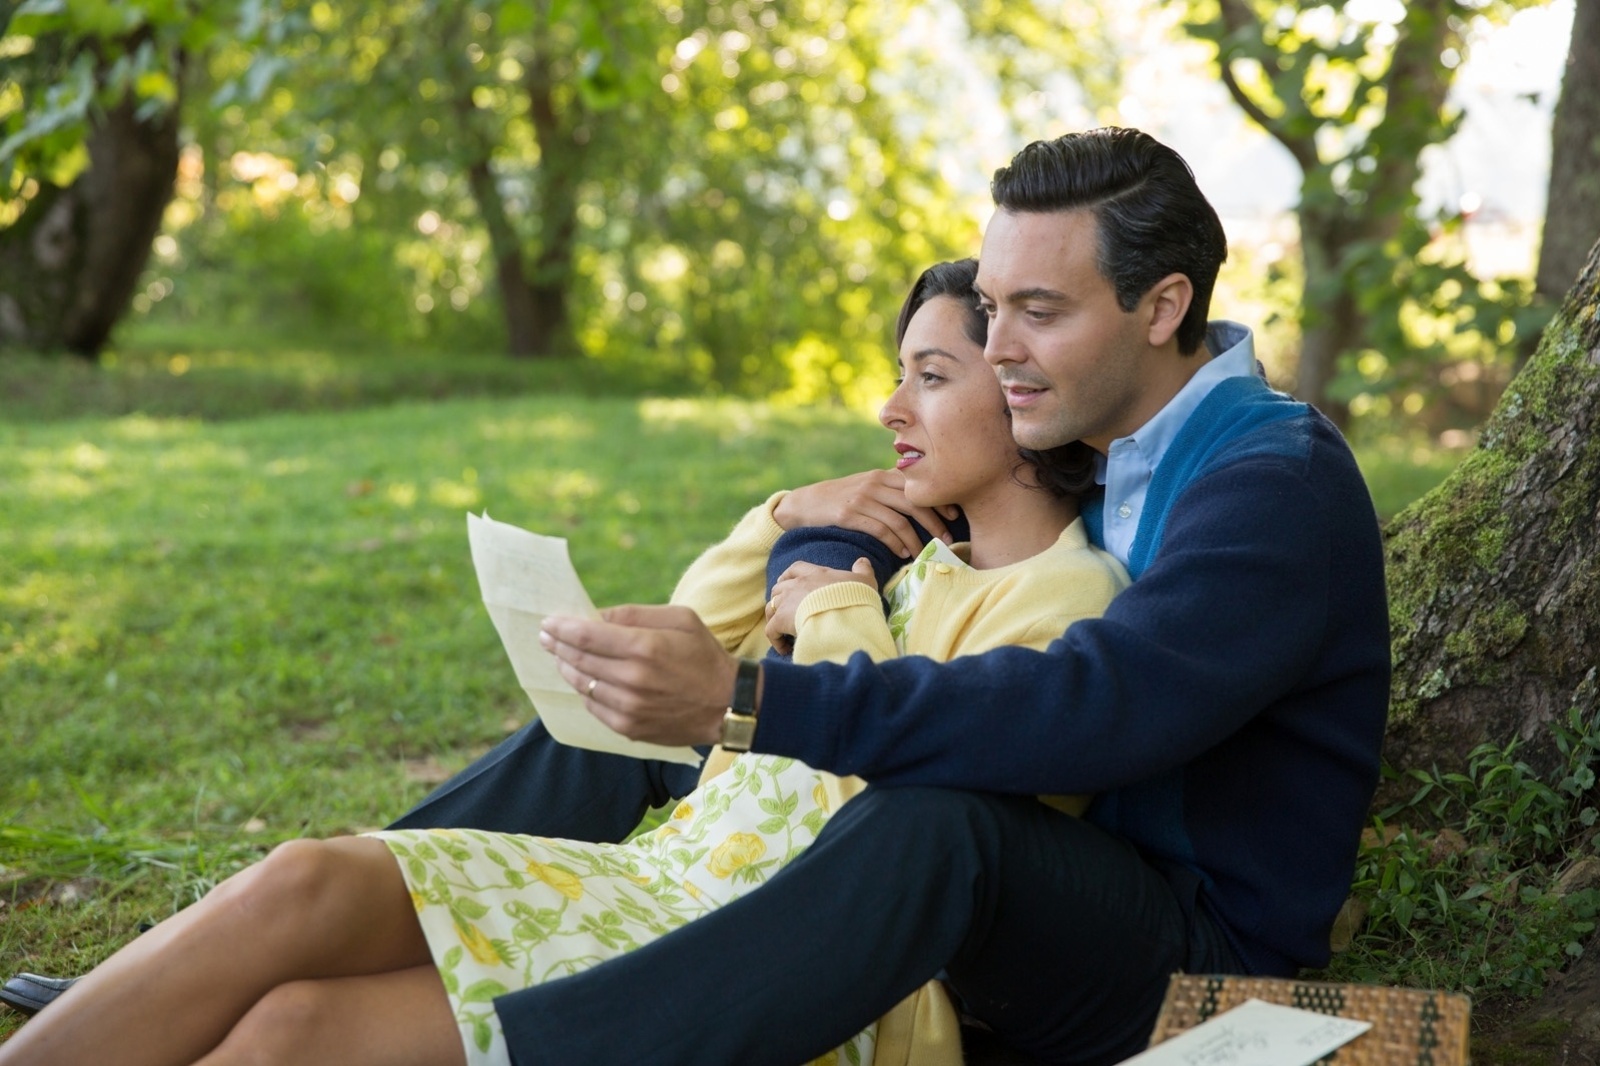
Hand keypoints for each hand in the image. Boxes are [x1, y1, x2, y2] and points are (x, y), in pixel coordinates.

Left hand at [539, 605, 738, 746]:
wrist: (728, 704)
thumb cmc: (704, 655)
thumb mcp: (680, 618)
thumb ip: (635, 614)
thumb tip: (597, 616)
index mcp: (644, 647)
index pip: (586, 635)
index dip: (562, 627)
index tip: (548, 622)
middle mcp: (632, 679)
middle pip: (578, 659)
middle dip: (557, 645)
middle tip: (546, 636)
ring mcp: (629, 707)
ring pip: (582, 684)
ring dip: (567, 668)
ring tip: (561, 656)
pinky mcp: (629, 728)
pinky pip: (594, 706)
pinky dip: (585, 691)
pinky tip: (585, 680)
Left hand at [765, 558, 877, 652]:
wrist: (844, 614)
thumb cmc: (855, 598)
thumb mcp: (865, 580)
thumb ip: (862, 570)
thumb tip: (862, 561)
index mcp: (816, 574)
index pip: (796, 569)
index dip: (789, 575)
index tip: (785, 581)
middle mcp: (798, 584)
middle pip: (779, 588)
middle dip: (780, 598)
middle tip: (785, 611)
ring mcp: (787, 601)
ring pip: (771, 607)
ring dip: (775, 619)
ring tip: (783, 632)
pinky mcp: (781, 621)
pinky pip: (771, 630)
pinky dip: (775, 639)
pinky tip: (785, 649)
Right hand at [773, 469, 957, 558]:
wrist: (806, 502)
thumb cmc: (841, 497)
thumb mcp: (866, 485)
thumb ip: (889, 489)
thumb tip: (921, 501)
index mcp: (882, 475)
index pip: (917, 486)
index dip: (938, 500)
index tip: (953, 515)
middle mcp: (874, 483)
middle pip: (914, 502)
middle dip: (934, 522)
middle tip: (946, 539)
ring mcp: (862, 498)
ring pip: (900, 520)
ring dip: (915, 540)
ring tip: (923, 552)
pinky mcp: (850, 514)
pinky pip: (881, 530)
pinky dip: (895, 543)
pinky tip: (902, 552)